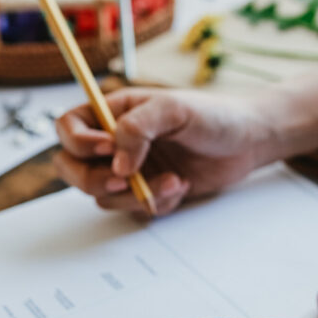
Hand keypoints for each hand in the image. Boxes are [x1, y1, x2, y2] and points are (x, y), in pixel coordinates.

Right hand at [54, 88, 271, 214]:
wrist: (248, 141)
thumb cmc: (214, 115)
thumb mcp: (174, 108)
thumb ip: (137, 128)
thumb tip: (116, 163)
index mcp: (114, 112)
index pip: (69, 127)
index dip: (79, 142)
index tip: (109, 149)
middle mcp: (115, 141)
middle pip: (71, 167)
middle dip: (94, 179)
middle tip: (126, 179)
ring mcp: (129, 168)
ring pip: (102, 194)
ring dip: (135, 194)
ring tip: (173, 179)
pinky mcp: (147, 190)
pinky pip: (133, 208)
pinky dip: (156, 202)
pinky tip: (181, 186)